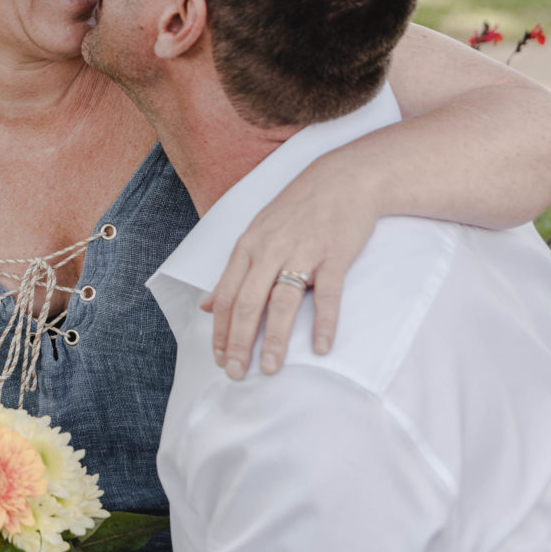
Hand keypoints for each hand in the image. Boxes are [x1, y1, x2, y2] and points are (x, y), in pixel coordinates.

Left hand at [200, 157, 377, 378]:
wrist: (343, 179)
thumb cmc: (297, 209)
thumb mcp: (257, 234)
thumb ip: (234, 271)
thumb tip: (207, 304)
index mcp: (248, 247)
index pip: (226, 295)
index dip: (220, 330)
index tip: (219, 358)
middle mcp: (270, 251)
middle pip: (247, 303)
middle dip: (238, 342)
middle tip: (235, 373)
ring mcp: (302, 252)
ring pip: (282, 302)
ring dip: (275, 339)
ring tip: (270, 368)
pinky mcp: (334, 256)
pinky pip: (328, 295)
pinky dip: (324, 323)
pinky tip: (321, 347)